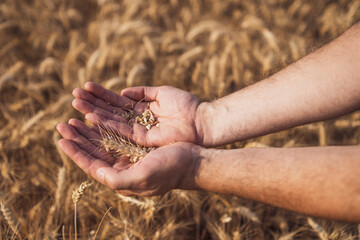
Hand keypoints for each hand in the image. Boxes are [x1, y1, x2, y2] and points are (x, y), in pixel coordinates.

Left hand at [56, 119, 197, 195]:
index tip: (62, 139)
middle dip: (79, 136)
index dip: (75, 152)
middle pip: (95, 148)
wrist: (192, 160)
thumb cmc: (170, 170)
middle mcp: (123, 162)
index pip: (91, 163)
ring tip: (77, 112)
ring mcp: (130, 149)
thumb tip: (96, 173)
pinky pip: (118, 126)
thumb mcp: (143, 177)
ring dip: (90, 125)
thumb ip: (118, 179)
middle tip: (64, 123)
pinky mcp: (139, 137)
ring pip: (104, 135)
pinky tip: (98, 112)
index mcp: (121, 174)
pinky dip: (107, 118)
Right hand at [72, 82, 207, 146]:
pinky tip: (90, 117)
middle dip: (91, 104)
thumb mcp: (162, 92)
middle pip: (109, 112)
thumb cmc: (185, 105)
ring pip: (110, 122)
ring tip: (75, 105)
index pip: (115, 102)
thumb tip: (123, 91)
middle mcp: (135, 122)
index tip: (84, 87)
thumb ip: (142, 92)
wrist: (201, 121)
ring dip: (93, 114)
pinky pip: (120, 131)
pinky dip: (105, 125)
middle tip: (73, 96)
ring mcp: (137, 132)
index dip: (100, 95)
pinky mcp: (141, 140)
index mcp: (140, 110)